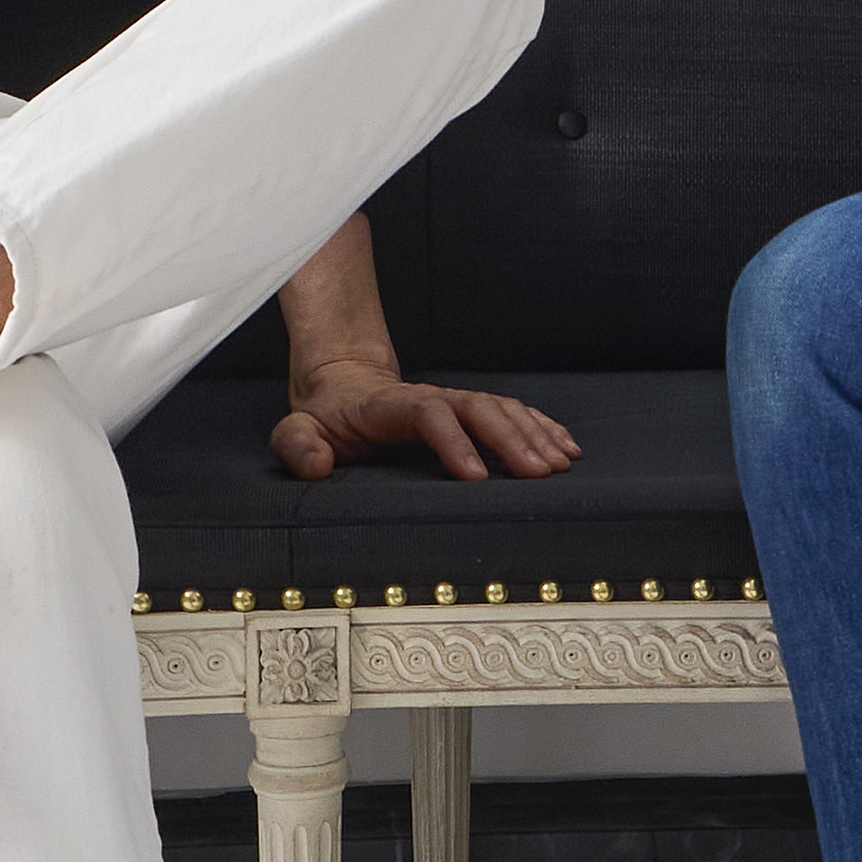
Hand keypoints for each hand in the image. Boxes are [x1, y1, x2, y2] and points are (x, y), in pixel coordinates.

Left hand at [271, 365, 581, 485]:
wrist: (343, 386)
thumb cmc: (324, 417)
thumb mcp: (296, 430)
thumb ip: (298, 445)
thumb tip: (318, 465)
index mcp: (390, 406)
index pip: (429, 414)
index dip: (454, 441)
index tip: (475, 475)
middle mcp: (430, 398)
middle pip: (479, 408)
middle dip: (511, 439)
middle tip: (537, 474)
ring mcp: (454, 402)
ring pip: (502, 409)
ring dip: (533, 435)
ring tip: (559, 465)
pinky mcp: (470, 412)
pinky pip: (513, 413)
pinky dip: (542, 428)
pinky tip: (566, 449)